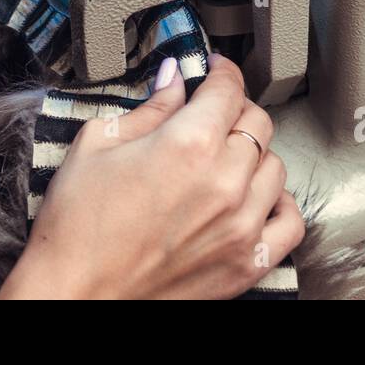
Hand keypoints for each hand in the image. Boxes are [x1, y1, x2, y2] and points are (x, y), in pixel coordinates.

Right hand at [0, 54, 304, 298]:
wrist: (74, 293)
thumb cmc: (77, 225)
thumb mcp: (97, 144)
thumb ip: (148, 109)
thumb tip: (173, 80)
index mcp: (188, 144)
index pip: (228, 89)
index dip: (221, 72)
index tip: (214, 71)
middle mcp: (224, 182)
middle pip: (258, 123)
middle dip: (236, 109)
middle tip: (213, 112)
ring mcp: (241, 225)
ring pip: (276, 168)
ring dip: (255, 155)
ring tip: (227, 157)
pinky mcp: (245, 264)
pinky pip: (290, 224)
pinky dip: (279, 205)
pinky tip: (256, 199)